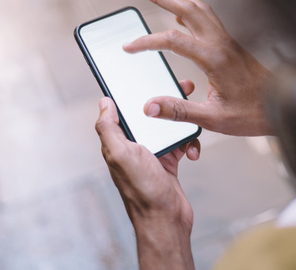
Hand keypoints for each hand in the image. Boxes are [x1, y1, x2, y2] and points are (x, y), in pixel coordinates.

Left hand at [95, 96, 196, 268]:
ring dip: (180, 121)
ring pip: (168, 126)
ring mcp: (153, 153)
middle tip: (182, 87)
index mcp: (120, 141)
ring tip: (191, 113)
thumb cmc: (142, 190)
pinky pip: (181, 143)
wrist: (166, 220)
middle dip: (165, 100)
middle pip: (149, 114)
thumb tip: (103, 103)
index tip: (148, 75)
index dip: (133, 92)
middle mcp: (134, 146)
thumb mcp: (121, 155)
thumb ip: (109, 128)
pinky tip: (192, 150)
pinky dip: (189, 143)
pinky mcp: (169, 161)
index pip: (124, 110)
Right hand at [124, 0, 273, 135]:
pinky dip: (192, 8)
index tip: (128, 47)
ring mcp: (227, 42)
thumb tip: (149, 107)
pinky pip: (208, 18)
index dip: (147, 41)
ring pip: (200, 9)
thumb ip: (180, 112)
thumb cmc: (252, 114)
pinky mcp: (231, 45)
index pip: (173, 40)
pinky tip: (184, 11)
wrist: (283, 107)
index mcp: (214, 59)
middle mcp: (221, 44)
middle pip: (188, 10)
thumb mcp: (214, 119)